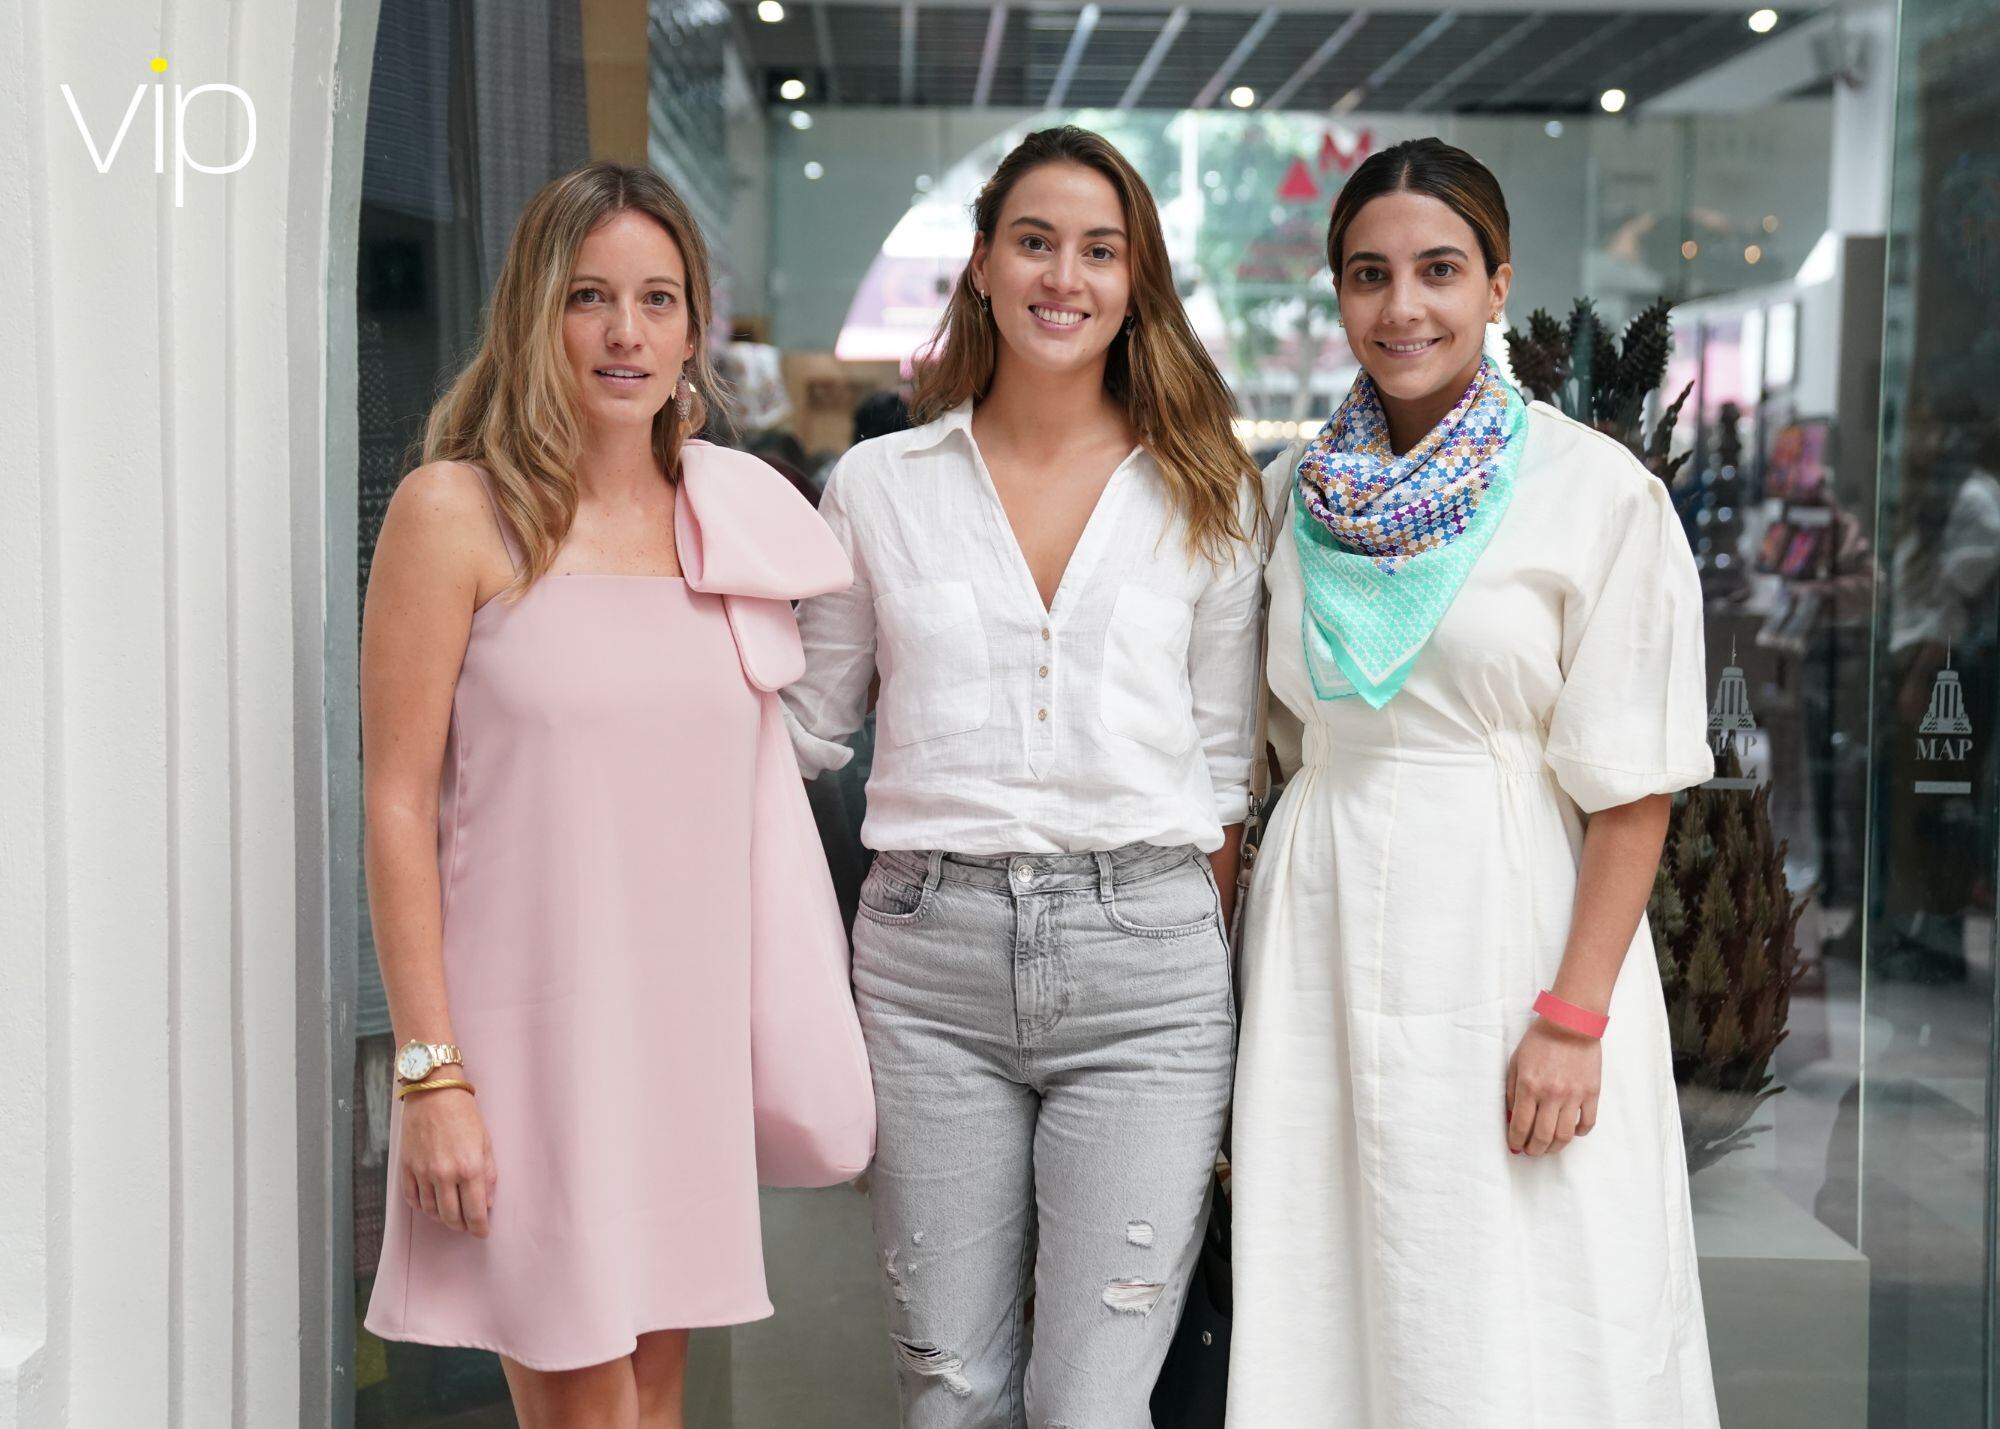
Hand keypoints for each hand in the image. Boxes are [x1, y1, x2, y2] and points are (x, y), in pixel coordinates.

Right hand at [399, 1077, 496, 1236]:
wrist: (433, 1093)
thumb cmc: (464, 1114)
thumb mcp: (485, 1142)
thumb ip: (488, 1175)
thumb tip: (486, 1204)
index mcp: (469, 1168)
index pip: (474, 1212)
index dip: (479, 1227)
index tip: (482, 1232)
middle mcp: (445, 1175)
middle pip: (451, 1217)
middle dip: (461, 1226)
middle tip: (467, 1226)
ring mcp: (423, 1172)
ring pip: (431, 1211)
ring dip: (442, 1218)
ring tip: (450, 1216)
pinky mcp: (407, 1168)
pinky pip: (413, 1199)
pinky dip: (423, 1207)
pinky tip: (431, 1205)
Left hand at [1506, 1019, 1600, 1155]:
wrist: (1570, 1023)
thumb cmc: (1540, 1040)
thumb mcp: (1516, 1062)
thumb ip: (1512, 1091)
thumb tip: (1512, 1117)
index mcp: (1529, 1086)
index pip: (1520, 1126)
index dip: (1516, 1141)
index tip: (1515, 1146)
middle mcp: (1551, 1094)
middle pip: (1542, 1137)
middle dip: (1534, 1150)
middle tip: (1531, 1151)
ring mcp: (1573, 1096)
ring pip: (1565, 1135)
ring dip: (1555, 1147)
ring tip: (1549, 1147)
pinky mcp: (1591, 1093)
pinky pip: (1587, 1123)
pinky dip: (1579, 1133)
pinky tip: (1571, 1132)